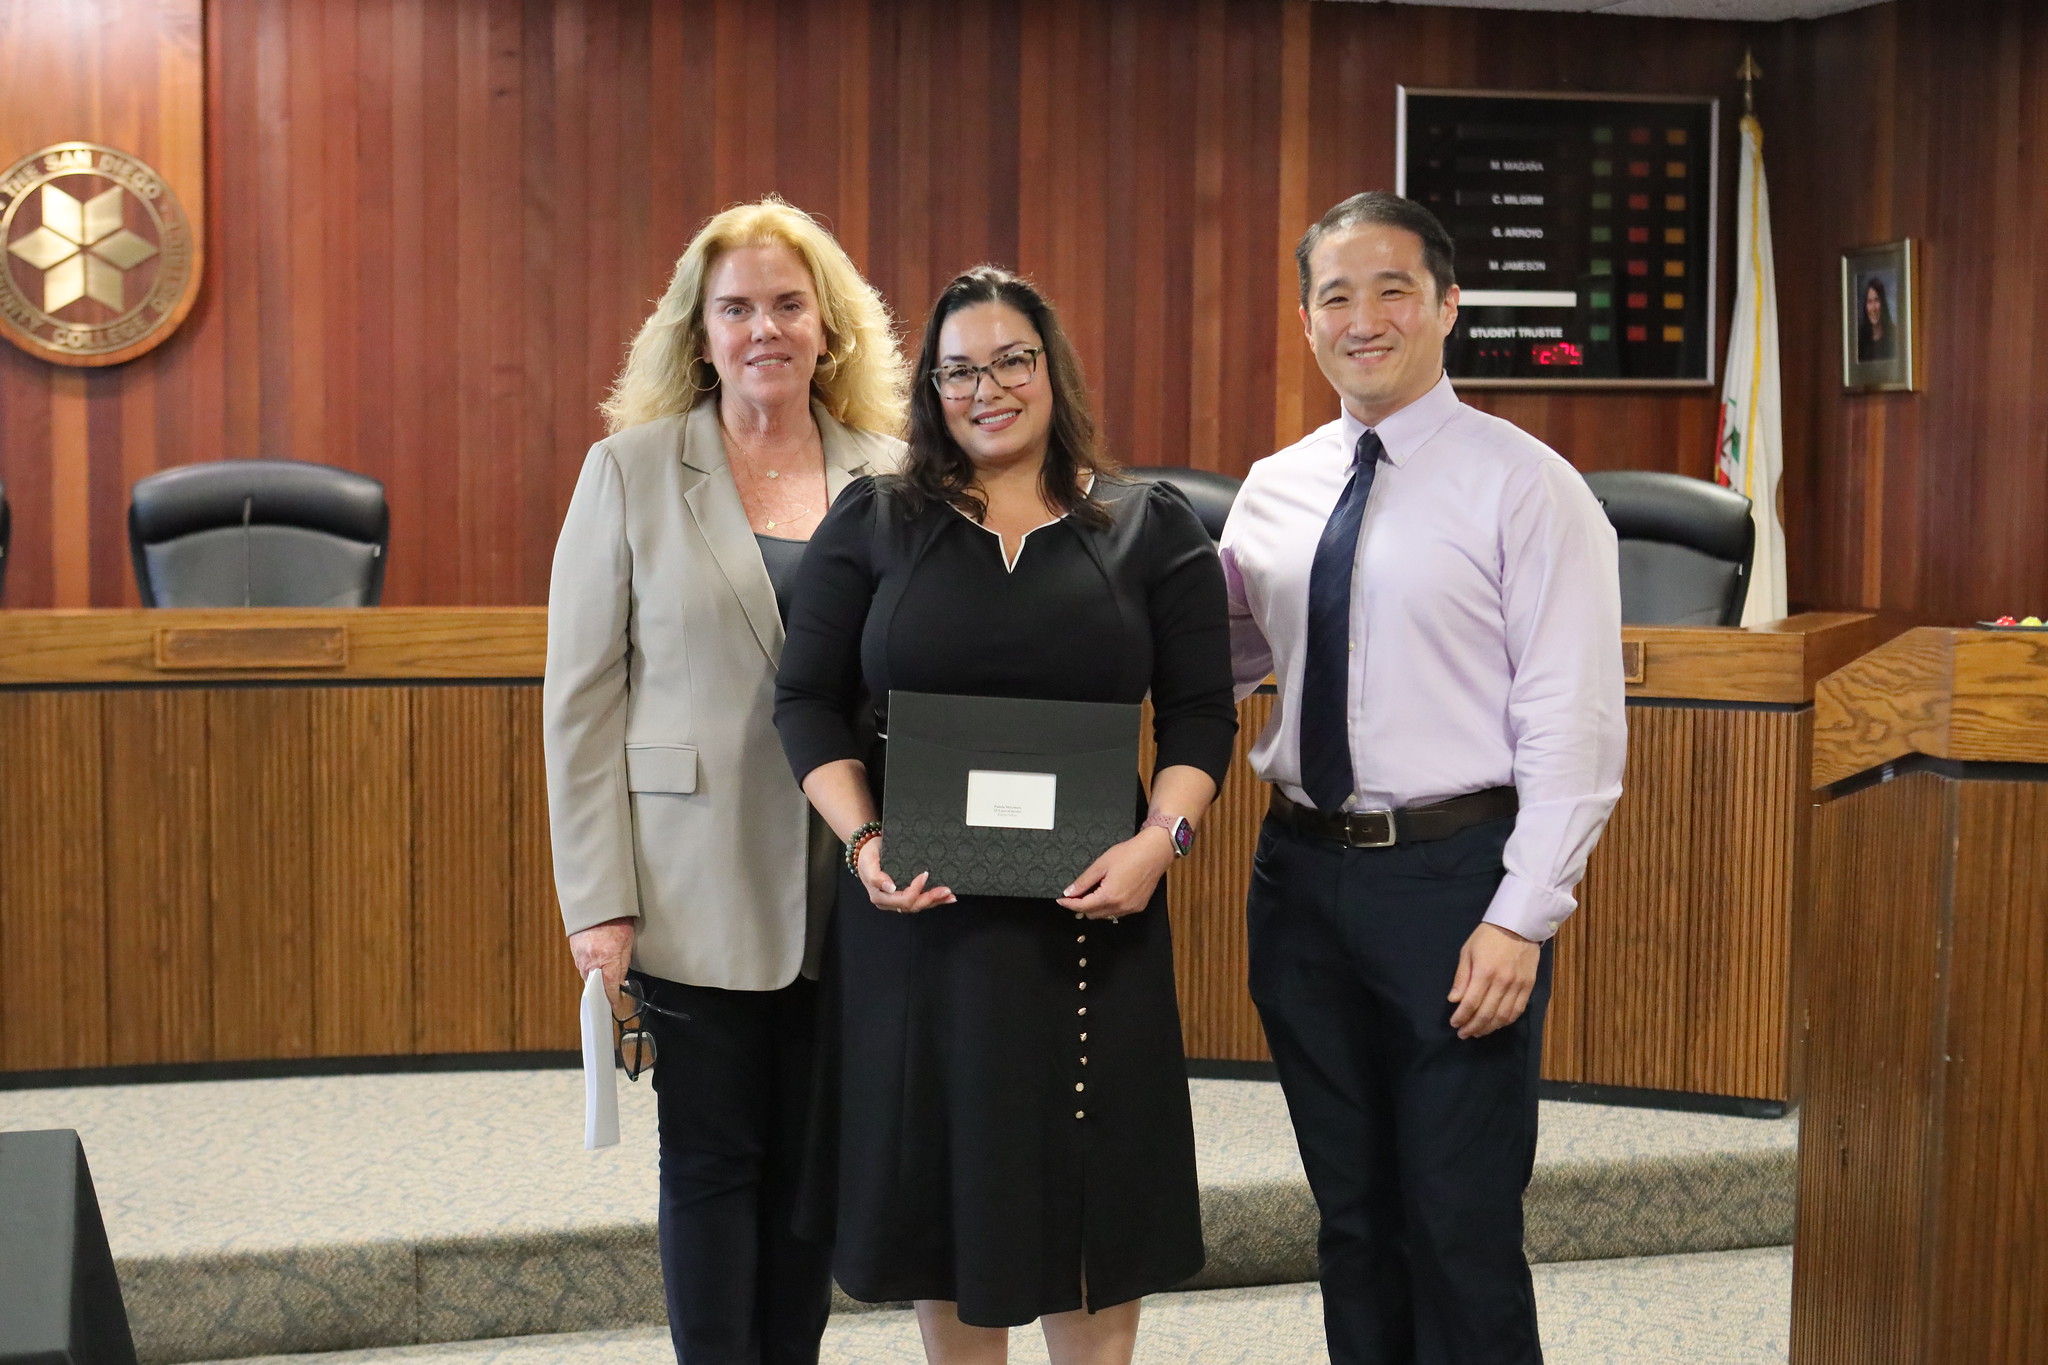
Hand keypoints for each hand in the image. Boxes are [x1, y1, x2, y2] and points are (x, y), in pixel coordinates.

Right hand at [569, 918, 636, 1017]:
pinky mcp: (574, 951)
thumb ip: (623, 964)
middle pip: (596, 985)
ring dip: (596, 978)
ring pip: (587, 975)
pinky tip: (596, 962)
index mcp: (607, 960)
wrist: (596, 902)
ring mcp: (580, 956)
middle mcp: (591, 961)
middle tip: (610, 995)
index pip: (609, 988)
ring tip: (604, 976)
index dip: (613, 1000)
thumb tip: (620, 981)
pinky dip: (589, 966)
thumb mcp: (628, 943)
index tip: (615, 1007)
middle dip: (602, 991)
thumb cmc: (616, 920)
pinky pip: (582, 964)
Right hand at [857, 836, 954, 913]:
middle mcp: (889, 902)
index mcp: (880, 897)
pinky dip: (933, 900)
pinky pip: (919, 901)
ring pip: (918, 906)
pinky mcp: (904, 896)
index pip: (903, 899)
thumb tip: (890, 887)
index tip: (925, 874)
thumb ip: (876, 876)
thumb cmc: (868, 856)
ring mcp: (897, 901)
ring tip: (950, 896)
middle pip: (913, 905)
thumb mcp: (868, 862)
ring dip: (935, 901)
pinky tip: (945, 898)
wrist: (867, 853)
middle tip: (946, 890)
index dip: (916, 890)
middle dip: (931, 898)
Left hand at [1056, 828, 1175, 919]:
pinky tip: (1109, 892)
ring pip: (1105, 915)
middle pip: (1092, 914)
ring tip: (1094, 890)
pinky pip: (1118, 912)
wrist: (1155, 852)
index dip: (1069, 904)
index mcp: (1109, 896)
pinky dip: (1110, 906)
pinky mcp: (1139, 906)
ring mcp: (1131, 908)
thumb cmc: (1130, 854)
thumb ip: (1084, 881)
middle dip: (1082, 906)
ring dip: (1096, 907)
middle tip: (1076, 893)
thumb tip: (1070, 892)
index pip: (1083, 907)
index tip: (1061, 900)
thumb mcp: (1101, 864)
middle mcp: (1121, 906)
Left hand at [1447, 922, 1539, 1039]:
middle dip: (1473, 1027)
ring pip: (1503, 1016)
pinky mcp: (1529, 986)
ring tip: (1477, 1032)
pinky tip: (1496, 1024)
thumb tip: (1454, 1000)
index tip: (1454, 1024)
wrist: (1519, 925)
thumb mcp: (1468, 951)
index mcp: (1484, 972)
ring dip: (1488, 1028)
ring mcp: (1518, 985)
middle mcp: (1502, 982)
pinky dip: (1506, 1021)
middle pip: (1486, 1014)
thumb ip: (1461, 977)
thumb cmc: (1488, 936)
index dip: (1461, 1017)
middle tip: (1463, 1034)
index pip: (1471, 1003)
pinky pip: (1518, 1010)